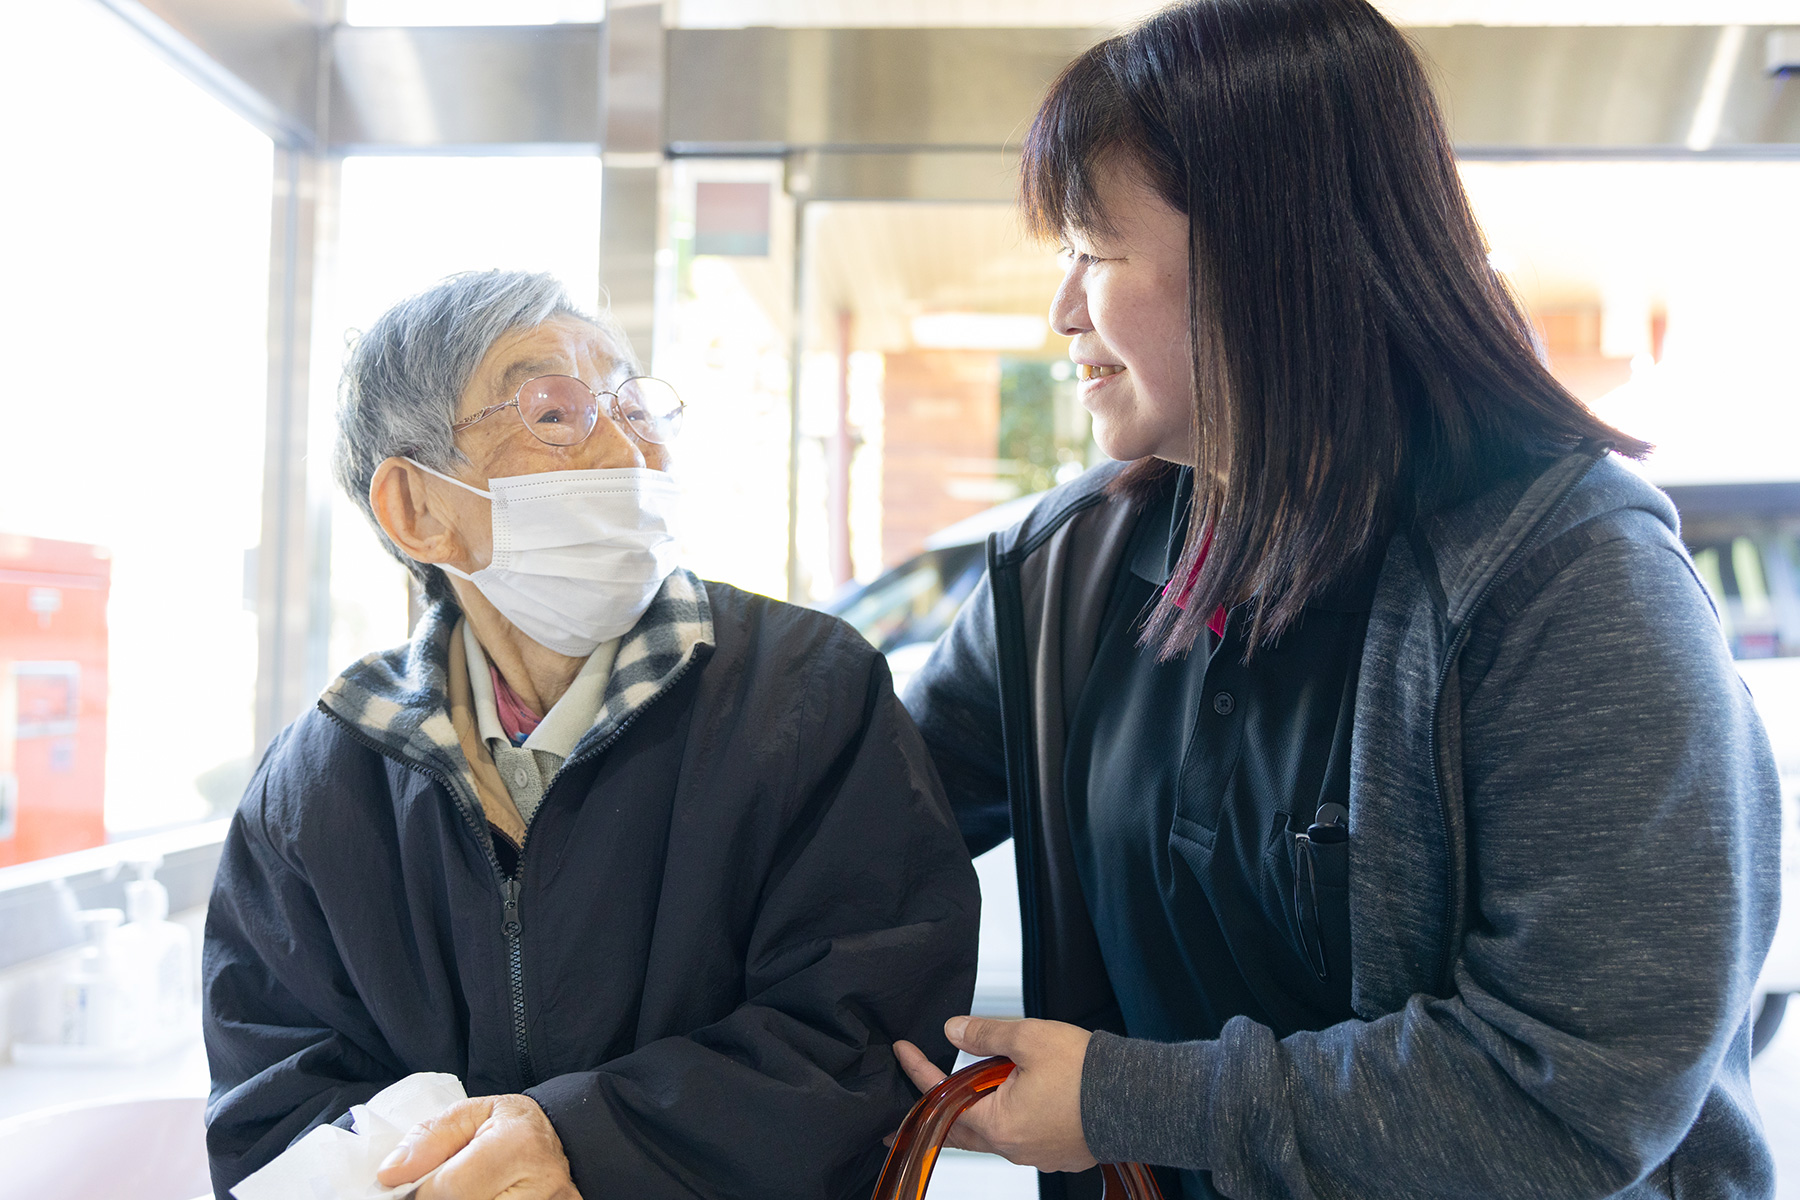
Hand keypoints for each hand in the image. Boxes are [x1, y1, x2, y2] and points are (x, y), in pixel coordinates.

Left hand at [376, 1094, 580, 1199]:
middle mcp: (540, 1184)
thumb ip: (428, 1140)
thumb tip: (390, 1174)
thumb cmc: (510, 1125)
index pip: (450, 1188)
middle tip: (445, 1189)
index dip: (425, 1190)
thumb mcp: (469, 1114)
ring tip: (470, 1189)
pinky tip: (482, 1195)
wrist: (561, 1139)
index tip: (423, 1183)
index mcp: (517, 1144)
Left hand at [892, 1016, 1096, 1172]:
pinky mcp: (1059, 1151)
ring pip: (992, 1134)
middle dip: (934, 1113)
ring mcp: (1037, 1153)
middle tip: (908, 1110)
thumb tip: (953, 1030)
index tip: (903, 1051)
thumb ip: (986, 1033)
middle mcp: (1013, 1147)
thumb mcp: (1029, 1038)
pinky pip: (1021, 1137)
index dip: (918, 1071)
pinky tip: (1012, 1100)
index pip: (942, 1097)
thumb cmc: (1087, 1072)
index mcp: (998, 1124)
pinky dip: (1007, 1119)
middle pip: (960, 1130)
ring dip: (975, 1113)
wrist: (1140, 1099)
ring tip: (962, 1094)